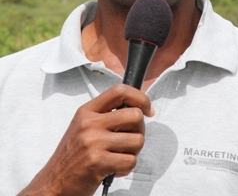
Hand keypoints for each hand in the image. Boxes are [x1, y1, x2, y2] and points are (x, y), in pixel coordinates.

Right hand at [18, 84, 153, 195]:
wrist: (54, 182)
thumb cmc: (73, 155)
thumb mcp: (83, 125)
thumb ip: (105, 114)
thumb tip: (136, 107)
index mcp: (87, 111)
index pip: (119, 90)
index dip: (140, 97)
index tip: (147, 108)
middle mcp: (90, 123)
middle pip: (135, 115)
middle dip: (140, 129)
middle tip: (132, 139)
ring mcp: (94, 142)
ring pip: (137, 139)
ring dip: (134, 151)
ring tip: (120, 156)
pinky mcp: (98, 162)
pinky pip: (131, 161)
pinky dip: (127, 168)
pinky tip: (115, 168)